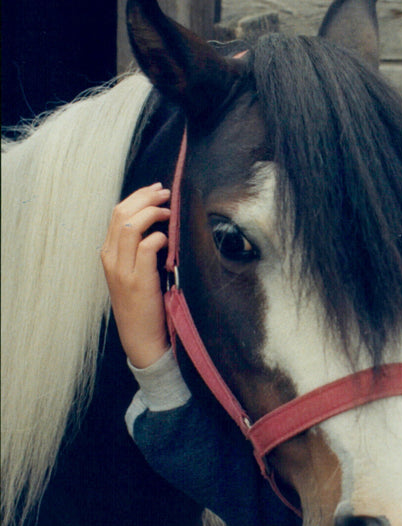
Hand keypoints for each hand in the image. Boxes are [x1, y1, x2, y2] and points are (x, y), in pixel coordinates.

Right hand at [101, 183, 170, 369]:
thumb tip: (157, 223)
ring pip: (130, 226)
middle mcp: (110, 258)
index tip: (155, 190)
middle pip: (122, 214)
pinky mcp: (137, 281)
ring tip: (169, 211)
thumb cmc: (142, 303)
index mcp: (108, 253)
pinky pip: (147, 248)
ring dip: (153, 213)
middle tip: (165, 193)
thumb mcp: (133, 272)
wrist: (140, 336)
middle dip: (145, 198)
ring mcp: (122, 270)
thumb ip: (138, 249)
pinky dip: (159, 237)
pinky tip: (168, 238)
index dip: (137, 197)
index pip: (117, 214)